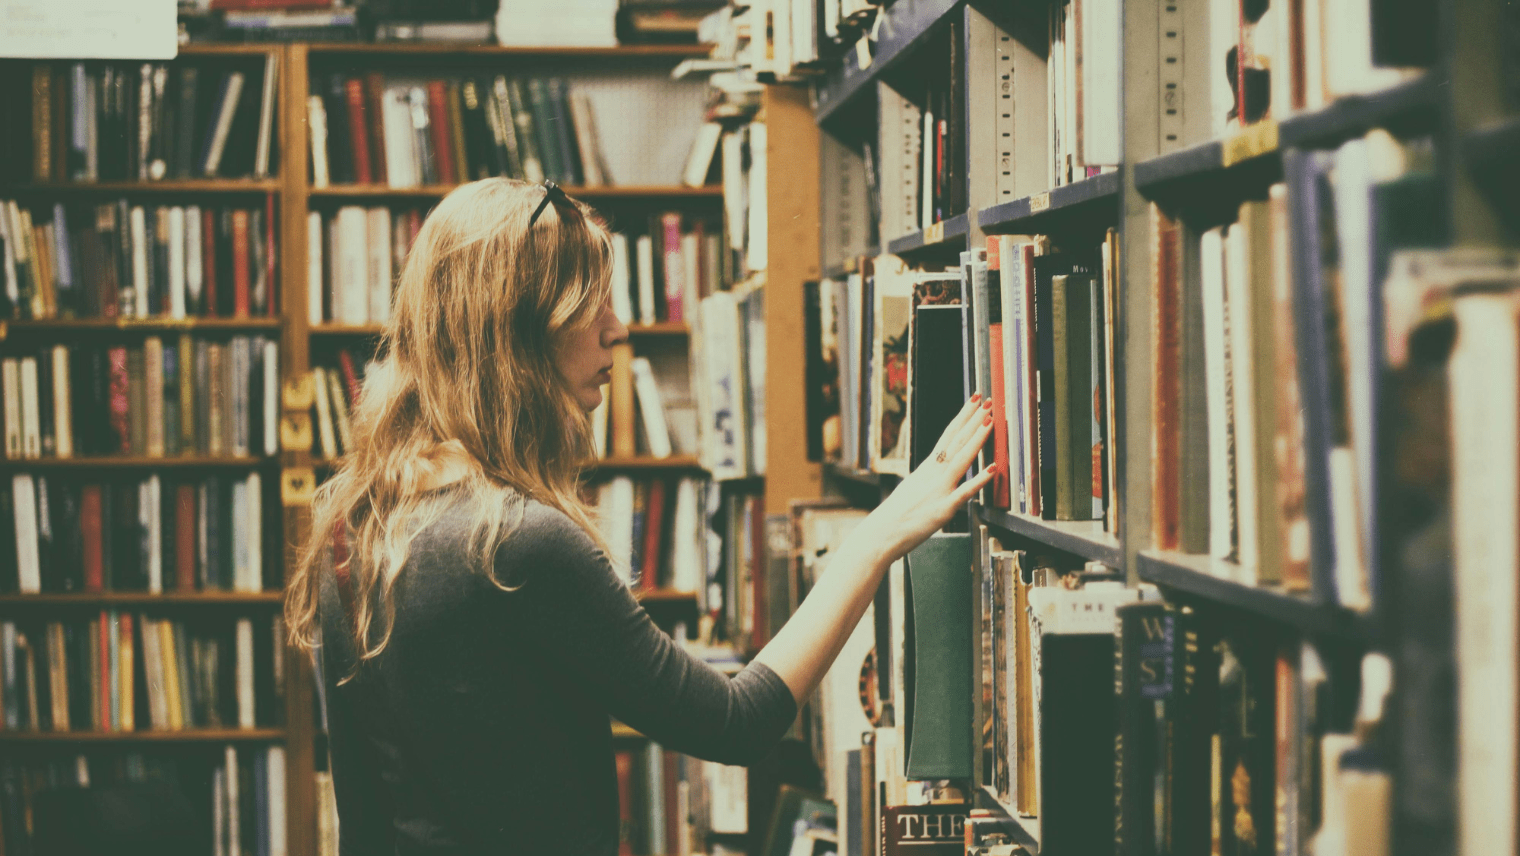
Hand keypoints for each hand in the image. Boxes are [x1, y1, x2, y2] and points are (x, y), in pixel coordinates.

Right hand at [852, 394, 996, 566]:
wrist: (881, 533)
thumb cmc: (895, 516)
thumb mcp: (912, 489)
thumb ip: (928, 479)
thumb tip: (938, 472)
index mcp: (926, 468)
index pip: (948, 436)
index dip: (962, 417)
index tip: (974, 402)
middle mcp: (933, 474)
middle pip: (956, 441)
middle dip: (973, 420)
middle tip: (987, 401)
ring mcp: (939, 490)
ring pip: (961, 459)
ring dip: (977, 439)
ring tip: (990, 421)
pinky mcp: (944, 509)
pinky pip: (965, 492)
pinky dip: (979, 479)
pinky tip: (993, 468)